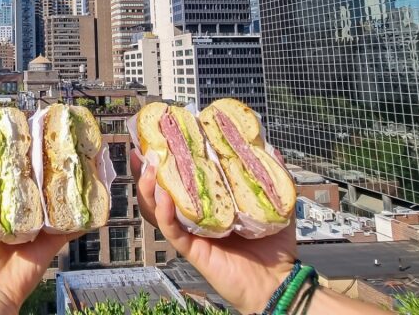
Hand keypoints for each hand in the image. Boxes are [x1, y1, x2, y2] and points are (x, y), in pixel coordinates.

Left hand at [0, 139, 76, 314]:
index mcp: (7, 194)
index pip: (19, 165)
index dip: (27, 146)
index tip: (34, 124)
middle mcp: (28, 203)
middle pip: (44, 177)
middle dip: (55, 159)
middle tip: (65, 139)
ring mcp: (44, 219)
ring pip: (62, 196)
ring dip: (74, 181)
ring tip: (84, 160)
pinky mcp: (57, 236)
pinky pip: (75, 223)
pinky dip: (87, 212)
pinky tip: (97, 194)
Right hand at [131, 150, 295, 313]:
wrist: (277, 280)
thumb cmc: (274, 247)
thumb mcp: (275, 204)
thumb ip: (272, 179)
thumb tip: (272, 150)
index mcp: (210, 203)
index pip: (183, 177)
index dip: (169, 160)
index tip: (161, 138)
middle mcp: (195, 215)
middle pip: (161, 191)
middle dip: (147, 171)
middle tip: (142, 151)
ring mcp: (190, 232)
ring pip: (158, 209)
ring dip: (149, 189)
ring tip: (148, 169)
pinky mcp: (191, 248)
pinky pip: (171, 229)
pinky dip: (164, 213)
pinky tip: (163, 197)